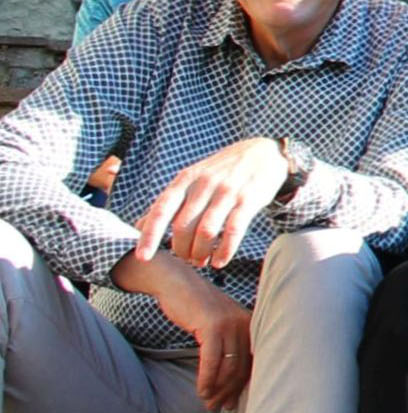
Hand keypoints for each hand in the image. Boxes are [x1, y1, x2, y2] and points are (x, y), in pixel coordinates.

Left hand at [129, 137, 288, 268]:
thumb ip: (169, 202)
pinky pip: (233, 231)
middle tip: (187, 259)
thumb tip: (138, 227)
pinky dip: (225, 250)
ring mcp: (227, 192)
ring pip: (206, 232)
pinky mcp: (249, 200)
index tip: (143, 257)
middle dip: (181, 249)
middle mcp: (204, 185)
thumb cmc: (222, 170)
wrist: (263, 152)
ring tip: (202, 261)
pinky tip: (221, 260)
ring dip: (201, 252)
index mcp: (186, 180)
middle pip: (184, 226)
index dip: (150, 235)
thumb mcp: (192, 179)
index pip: (161, 210)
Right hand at [153, 270, 256, 408]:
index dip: (241, 386)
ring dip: (217, 389)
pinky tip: (202, 390)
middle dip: (229, 391)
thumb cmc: (196, 308)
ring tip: (207, 401)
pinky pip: (212, 360)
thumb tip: (231, 381)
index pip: (252, 363)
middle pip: (242, 367)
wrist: (178, 283)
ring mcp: (230, 324)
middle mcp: (246, 324)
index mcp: (251, 325)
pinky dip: (207, 378)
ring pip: (229, 367)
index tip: (232, 404)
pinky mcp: (213, 325)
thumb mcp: (218, 326)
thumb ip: (228, 347)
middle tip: (217, 406)